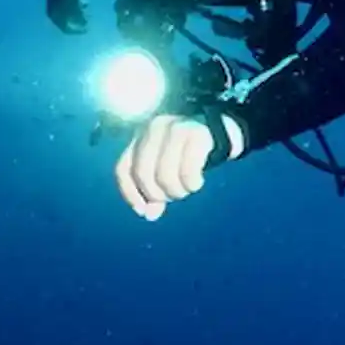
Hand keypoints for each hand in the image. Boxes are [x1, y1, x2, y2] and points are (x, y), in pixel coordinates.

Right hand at [46, 0, 86, 33]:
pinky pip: (68, 3)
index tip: (86, 29)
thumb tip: (84, 24)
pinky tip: (84, 0)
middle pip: (67, 21)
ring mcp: (55, 5)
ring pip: (68, 11)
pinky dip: (76, 4)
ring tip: (87, 6)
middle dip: (79, 20)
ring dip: (78, 11)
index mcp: (56, 19)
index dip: (77, 31)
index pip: (66, 29)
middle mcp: (54, 14)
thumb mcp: (76, 10)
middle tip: (88, 18)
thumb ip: (80, 19)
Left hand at [114, 113, 240, 220]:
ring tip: (187, 189)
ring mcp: (174, 128)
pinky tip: (197, 183)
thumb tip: (149, 216)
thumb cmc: (188, 154)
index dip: (130, 193)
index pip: (123, 169)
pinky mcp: (196, 134)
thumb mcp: (167, 169)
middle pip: (142, 173)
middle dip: (157, 194)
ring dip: (176, 191)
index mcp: (140, 135)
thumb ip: (155, 189)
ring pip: (164, 174)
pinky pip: (187, 170)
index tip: (142, 211)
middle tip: (173, 197)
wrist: (220, 131)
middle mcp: (153, 128)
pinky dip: (191, 184)